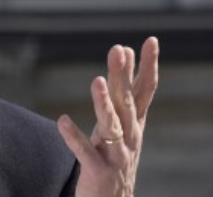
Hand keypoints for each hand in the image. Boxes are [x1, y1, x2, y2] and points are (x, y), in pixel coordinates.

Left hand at [57, 37, 159, 196]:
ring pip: (111, 125)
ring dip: (103, 103)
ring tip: (97, 81)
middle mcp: (130, 138)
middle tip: (118, 49)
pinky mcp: (99, 171)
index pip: (146, 91)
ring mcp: (116, 155)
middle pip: (127, 102)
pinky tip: (62, 121)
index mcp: (135, 125)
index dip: (149, 66)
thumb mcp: (122, 126)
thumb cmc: (114, 159)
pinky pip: (85, 152)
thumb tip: (124, 53)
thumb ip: (122, 94)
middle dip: (123, 76)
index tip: (150, 40)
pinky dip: (74, 137)